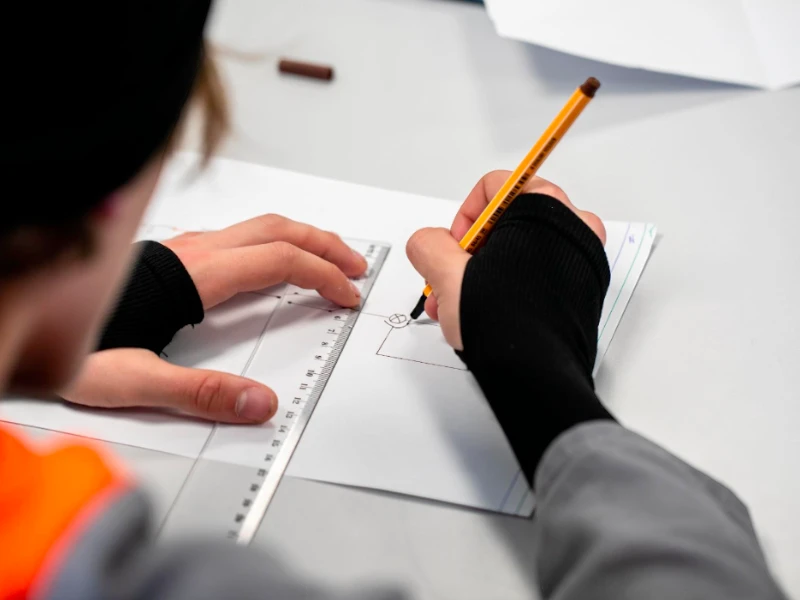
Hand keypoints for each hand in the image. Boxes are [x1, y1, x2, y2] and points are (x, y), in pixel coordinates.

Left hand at [62, 214, 366, 422]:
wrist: (25, 304)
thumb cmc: (70, 343)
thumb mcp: (128, 381)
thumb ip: (198, 394)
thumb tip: (260, 403)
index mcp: (195, 276)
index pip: (279, 260)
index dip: (323, 275)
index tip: (347, 294)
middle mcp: (195, 252)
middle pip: (278, 229)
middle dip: (325, 244)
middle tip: (355, 266)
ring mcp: (186, 247)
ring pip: (260, 225)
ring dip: (303, 238)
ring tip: (328, 258)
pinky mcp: (178, 252)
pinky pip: (242, 234)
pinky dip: (276, 242)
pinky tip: (273, 264)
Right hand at [405, 171, 604, 349]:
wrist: (536, 371)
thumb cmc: (508, 321)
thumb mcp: (447, 273)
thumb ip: (429, 245)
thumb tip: (428, 243)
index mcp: (545, 208)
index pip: (495, 187)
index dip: (464, 216)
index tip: (452, 244)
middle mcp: (572, 229)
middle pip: (506, 224)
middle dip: (469, 254)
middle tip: (451, 278)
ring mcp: (580, 262)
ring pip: (519, 254)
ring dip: (482, 275)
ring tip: (457, 304)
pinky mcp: (581, 291)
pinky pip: (536, 276)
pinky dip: (507, 288)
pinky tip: (482, 313)